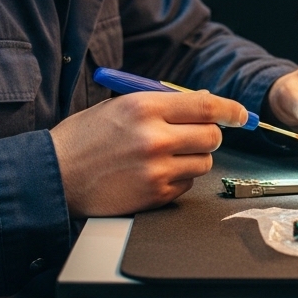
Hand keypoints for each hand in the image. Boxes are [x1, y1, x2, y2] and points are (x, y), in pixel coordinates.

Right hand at [49, 90, 247, 216]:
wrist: (55, 176)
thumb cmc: (83, 139)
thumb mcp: (118, 106)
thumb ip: (162, 104)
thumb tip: (203, 102)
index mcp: (143, 107)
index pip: (204, 105)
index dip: (230, 109)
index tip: (241, 115)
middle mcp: (153, 137)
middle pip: (212, 136)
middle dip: (210, 135)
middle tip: (196, 135)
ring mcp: (155, 169)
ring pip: (203, 162)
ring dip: (193, 158)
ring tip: (165, 156)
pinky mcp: (154, 195)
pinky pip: (187, 185)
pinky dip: (178, 179)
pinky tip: (153, 174)